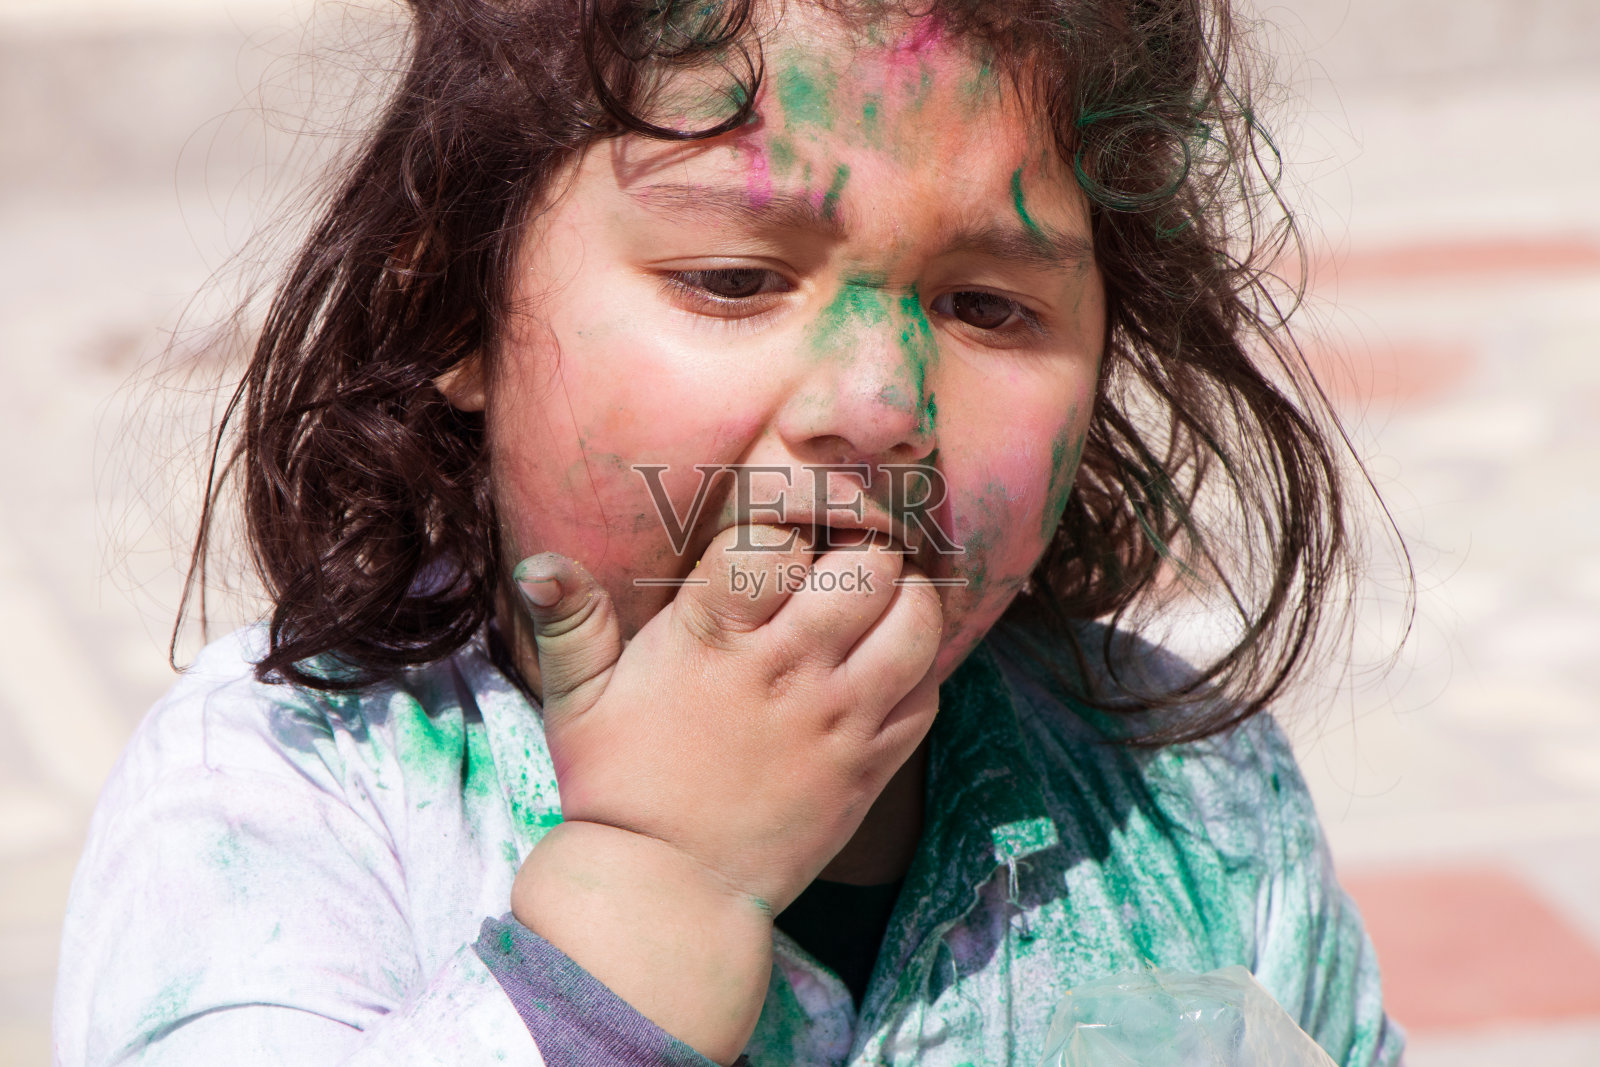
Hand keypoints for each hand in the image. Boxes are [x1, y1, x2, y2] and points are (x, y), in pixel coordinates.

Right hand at [506, 525, 939, 1062]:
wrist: (669, 891)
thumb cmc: (620, 785)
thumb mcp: (578, 698)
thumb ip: (569, 619)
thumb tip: (539, 561)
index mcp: (714, 636)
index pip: (778, 538)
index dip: (780, 530)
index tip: (771, 547)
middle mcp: (789, 668)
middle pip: (868, 564)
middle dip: (857, 549)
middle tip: (837, 563)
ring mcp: (839, 716)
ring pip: (917, 617)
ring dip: (903, 598)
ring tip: (872, 605)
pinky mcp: (873, 762)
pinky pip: (929, 689)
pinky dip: (918, 667)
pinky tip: (883, 668)